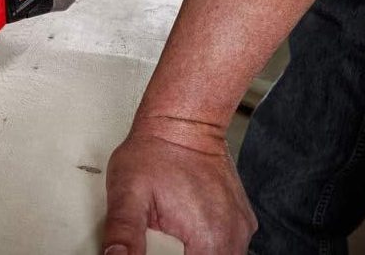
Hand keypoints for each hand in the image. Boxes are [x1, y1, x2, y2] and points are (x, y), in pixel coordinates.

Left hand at [103, 119, 256, 254]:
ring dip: (193, 252)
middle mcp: (232, 237)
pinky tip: (185, 229)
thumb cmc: (155, 150)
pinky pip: (225, 247)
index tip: (150, 249)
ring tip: (171, 232)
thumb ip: (123, 232)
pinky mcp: (241, 222)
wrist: (182, 122)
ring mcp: (240, 229)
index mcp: (208, 237)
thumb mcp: (127, 191)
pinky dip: (205, 245)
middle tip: (159, 239)